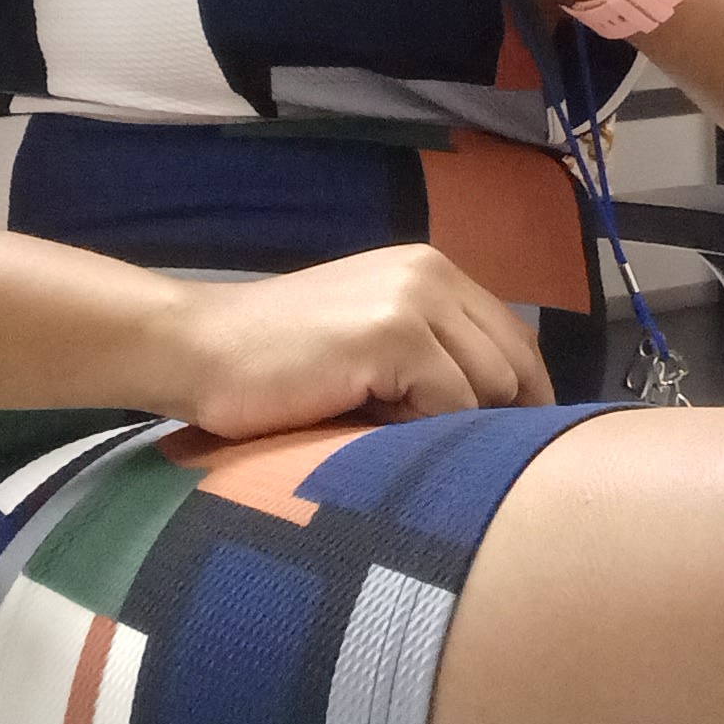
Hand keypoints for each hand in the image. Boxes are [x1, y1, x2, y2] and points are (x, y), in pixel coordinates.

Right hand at [162, 245, 554, 440]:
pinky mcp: (395, 332)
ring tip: (386, 432)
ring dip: (450, 428)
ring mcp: (415, 299)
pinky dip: (420, 433)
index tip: (503, 453)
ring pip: (490, 390)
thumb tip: (505, 417)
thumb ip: (433, 355)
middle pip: (515, 367)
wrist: (201, 348)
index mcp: (432, 270)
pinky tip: (369, 428)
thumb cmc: (281, 364)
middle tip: (433, 454)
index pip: (516, 342)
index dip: (523, 401)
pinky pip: (451, 405)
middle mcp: (432, 272)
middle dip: (492, 422)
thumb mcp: (372, 342)